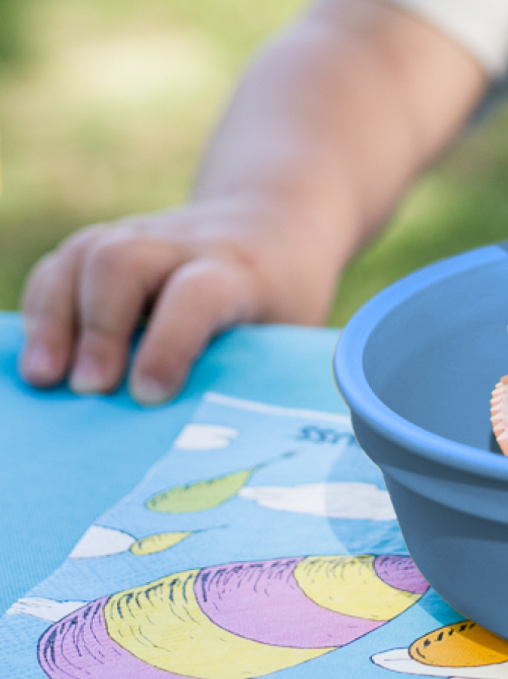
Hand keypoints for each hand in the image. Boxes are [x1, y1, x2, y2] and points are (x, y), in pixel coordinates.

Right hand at [19, 194, 335, 405]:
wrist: (275, 221)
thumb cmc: (283, 298)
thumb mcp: (295, 331)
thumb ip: (262, 377)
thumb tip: (229, 457)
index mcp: (240, 273)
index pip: (199, 293)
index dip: (170, 341)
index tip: (150, 395)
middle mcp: (188, 246)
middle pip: (126, 259)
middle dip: (98, 326)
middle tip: (90, 389)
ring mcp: (146, 238)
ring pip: (87, 254)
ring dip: (55, 317)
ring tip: (43, 379)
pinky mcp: (113, 242)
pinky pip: (65, 262)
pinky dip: (43, 306)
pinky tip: (40, 355)